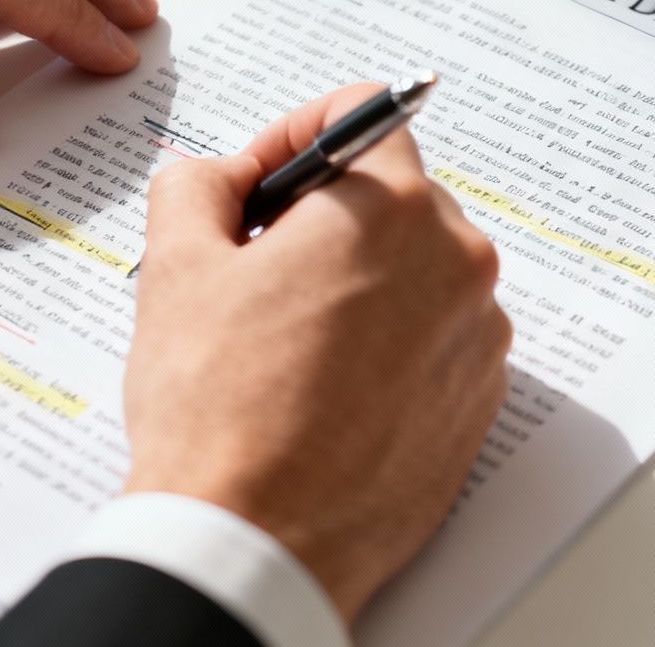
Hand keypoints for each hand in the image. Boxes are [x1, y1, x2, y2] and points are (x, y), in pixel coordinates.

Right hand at [125, 84, 512, 621]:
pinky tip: (323, 387)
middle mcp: (456, 261)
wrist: (255, 541)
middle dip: (324, 214)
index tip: (260, 181)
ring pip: (415, 269)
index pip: (364, 113)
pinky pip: (434, 338)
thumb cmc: (218, 407)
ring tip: (283, 340)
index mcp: (390, 208)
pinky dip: (386, 342)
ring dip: (357, 280)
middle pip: (391, 195)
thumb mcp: (176, 265)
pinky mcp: (479, 403)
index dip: (295, 134)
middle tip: (255, 265)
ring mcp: (478, 337)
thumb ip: (195, 184)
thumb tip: (218, 175)